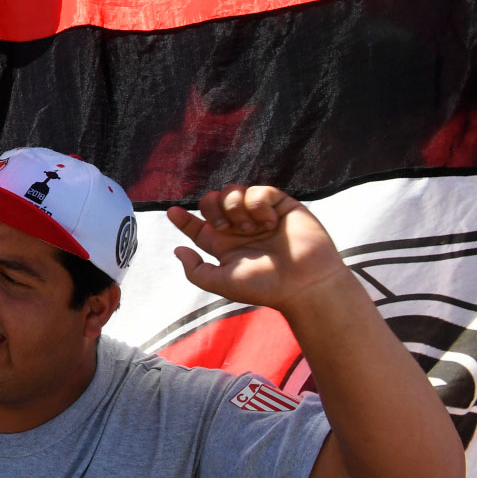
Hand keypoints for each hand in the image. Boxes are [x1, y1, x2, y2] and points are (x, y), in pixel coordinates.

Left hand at [165, 185, 350, 313]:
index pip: (197, 226)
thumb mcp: (222, 282)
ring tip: (251, 229)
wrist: (305, 284)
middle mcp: (239, 228)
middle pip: (211, 201)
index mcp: (224, 245)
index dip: (183, 218)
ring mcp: (259, 215)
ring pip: (231, 191)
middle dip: (211, 208)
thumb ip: (195, 270)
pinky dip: (258, 204)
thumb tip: (177, 250)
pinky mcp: (280, 206)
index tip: (171, 212)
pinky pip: (258, 190)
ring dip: (235, 207)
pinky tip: (269, 222)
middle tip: (224, 226)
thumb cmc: (265, 287)